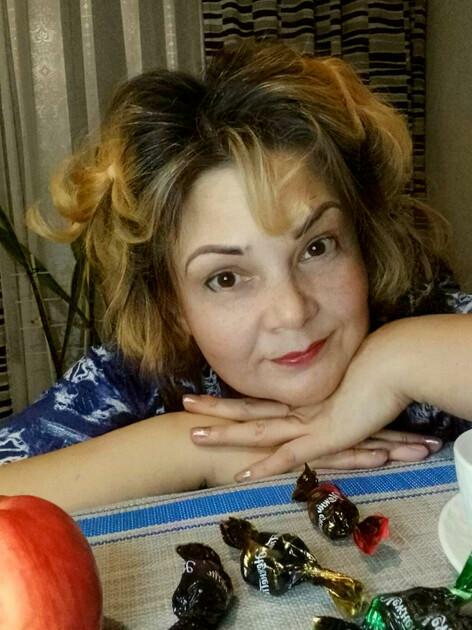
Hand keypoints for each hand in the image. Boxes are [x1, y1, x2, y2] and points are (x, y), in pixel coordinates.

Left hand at [186, 325, 442, 479]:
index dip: (232, 397)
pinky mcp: (324, 437)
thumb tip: (323, 398)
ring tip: (193, 434)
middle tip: (185, 402)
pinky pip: (288, 455)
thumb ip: (330, 396)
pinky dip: (265, 466)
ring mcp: (306, 422)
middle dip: (216, 407)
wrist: (392, 364)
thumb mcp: (346, 387)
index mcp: (300, 397)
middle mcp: (297, 407)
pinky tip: (241, 475)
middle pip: (249, 408)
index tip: (207, 394)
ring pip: (257, 429)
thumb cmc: (375, 371)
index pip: (259, 398)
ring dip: (225, 433)